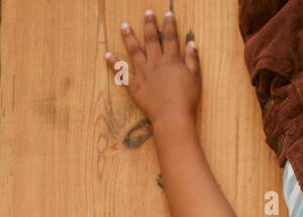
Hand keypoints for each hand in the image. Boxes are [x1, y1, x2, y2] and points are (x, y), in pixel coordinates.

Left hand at [103, 9, 200, 127]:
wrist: (172, 116)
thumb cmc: (186, 99)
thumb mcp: (194, 79)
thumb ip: (192, 60)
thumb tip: (191, 43)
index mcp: (171, 61)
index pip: (170, 38)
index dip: (169, 25)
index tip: (167, 14)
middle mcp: (155, 63)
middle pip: (151, 40)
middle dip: (149, 25)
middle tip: (146, 13)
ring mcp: (143, 73)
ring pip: (134, 51)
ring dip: (129, 37)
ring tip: (124, 26)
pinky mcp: (134, 85)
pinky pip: (122, 72)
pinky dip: (114, 64)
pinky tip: (107, 55)